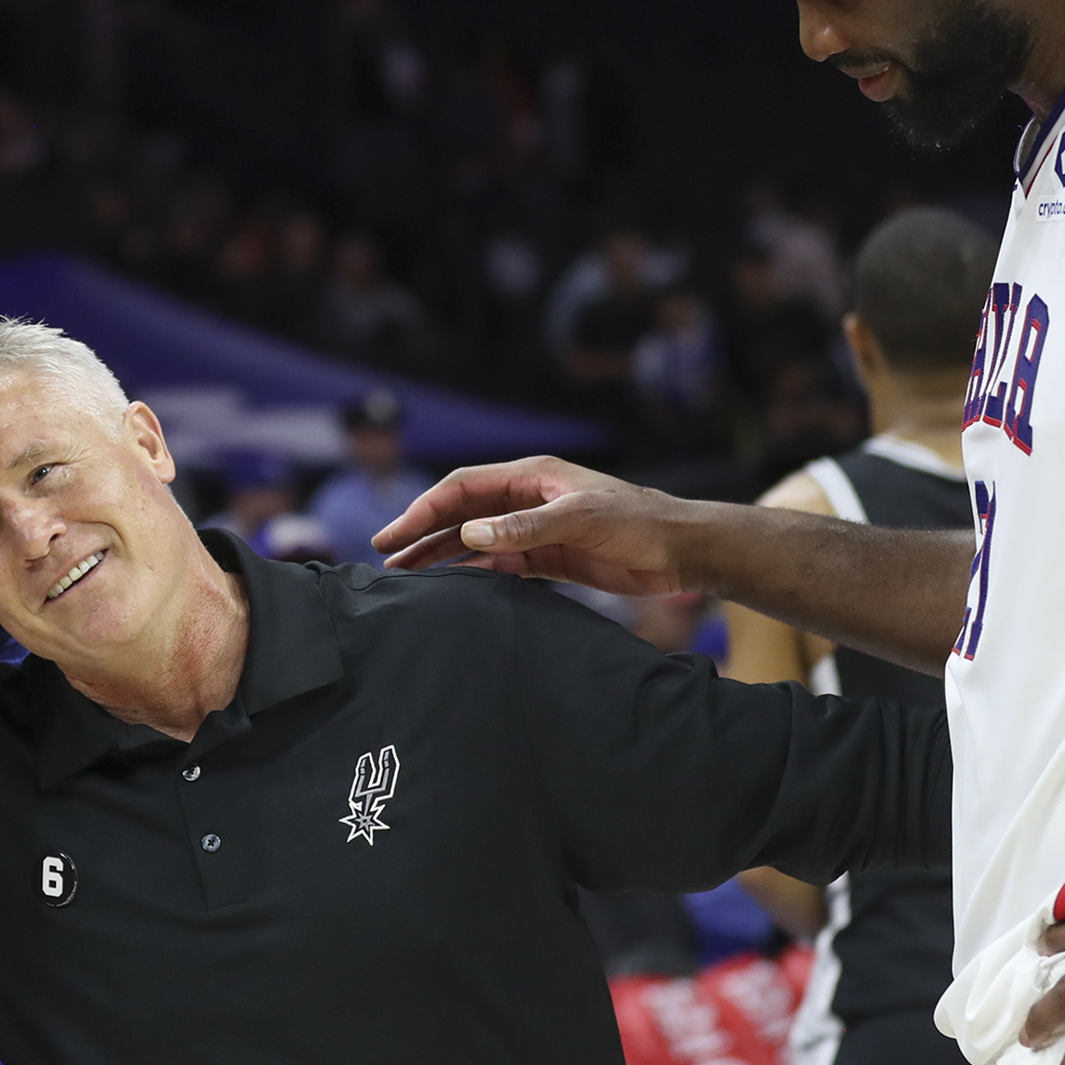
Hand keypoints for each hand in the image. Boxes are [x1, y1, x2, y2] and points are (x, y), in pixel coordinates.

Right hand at [371, 456, 687, 595]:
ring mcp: (535, 529)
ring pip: (474, 540)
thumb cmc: (637, 522)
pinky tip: (448, 587)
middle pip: (461, 513)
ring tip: (404, 574)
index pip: (463, 487)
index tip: (395, 533)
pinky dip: (471, 573)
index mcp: (531, 476)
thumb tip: (469, 534)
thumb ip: (524, 527)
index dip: (425, 508)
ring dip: (440, 555)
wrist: (681, 549)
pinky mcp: (548, 558)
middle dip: (421, 531)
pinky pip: (498, 564)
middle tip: (384, 554)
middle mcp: (527, 499)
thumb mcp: (580, 519)